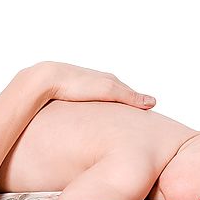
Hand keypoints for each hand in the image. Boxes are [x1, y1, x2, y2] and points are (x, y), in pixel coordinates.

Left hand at [28, 61, 155, 107]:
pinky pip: (86, 102)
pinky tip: (90, 116)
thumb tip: (154, 102)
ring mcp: (82, 86)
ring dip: (108, 106)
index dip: (138, 102)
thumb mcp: (108, 90)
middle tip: (134, 117)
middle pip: (115, 93)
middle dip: (124, 103)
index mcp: (107, 79)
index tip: (148, 113)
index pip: (128, 92)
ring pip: (100, 98)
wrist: (45, 80)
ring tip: (114, 119)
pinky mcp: (69, 93)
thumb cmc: (77, 84)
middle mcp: (96, 80)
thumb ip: (131, 97)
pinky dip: (94, 108)